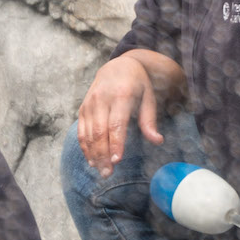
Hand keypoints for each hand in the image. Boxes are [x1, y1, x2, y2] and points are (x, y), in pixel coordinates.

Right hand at [76, 55, 164, 176]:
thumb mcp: (148, 97)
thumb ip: (149, 120)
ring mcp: (89, 104)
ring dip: (93, 155)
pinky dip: (85, 148)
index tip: (117, 160)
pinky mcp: (82, 109)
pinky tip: (92, 160)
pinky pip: (81, 132)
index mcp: (121, 95)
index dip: (115, 143)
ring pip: (88, 134)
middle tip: (108, 173)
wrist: (117, 66)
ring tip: (101, 171)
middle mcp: (101, 99)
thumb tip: (157, 141)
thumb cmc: (137, 84)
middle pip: (99, 132)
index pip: (116, 123)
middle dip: (103, 155)